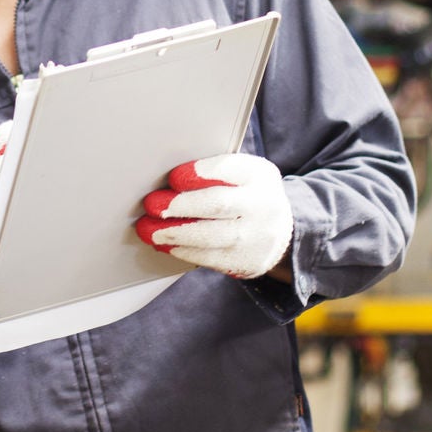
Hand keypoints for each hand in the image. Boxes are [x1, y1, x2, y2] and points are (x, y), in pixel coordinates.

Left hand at [134, 153, 291, 279]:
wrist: (282, 232)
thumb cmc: (248, 196)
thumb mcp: (242, 174)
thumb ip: (212, 173)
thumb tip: (167, 182)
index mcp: (258, 175)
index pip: (228, 169)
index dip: (198, 174)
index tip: (173, 178)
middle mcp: (262, 205)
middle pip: (217, 204)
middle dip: (180, 205)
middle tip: (152, 205)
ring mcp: (257, 237)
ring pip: (210, 236)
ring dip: (174, 233)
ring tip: (149, 230)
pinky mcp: (247, 262)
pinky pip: (209, 258)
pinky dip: (183, 250)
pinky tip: (166, 244)